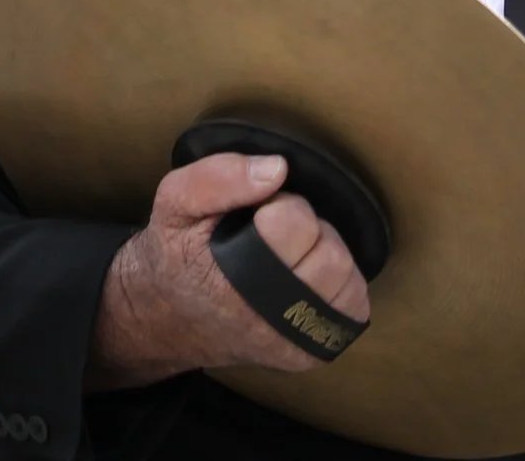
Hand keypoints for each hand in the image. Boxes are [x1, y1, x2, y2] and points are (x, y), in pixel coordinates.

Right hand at [87, 152, 369, 389]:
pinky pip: (354, 306)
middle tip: (274, 234)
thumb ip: (217, 177)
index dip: (279, 205)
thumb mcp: (174, 204)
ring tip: (289, 256)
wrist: (171, 319)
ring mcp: (294, 344)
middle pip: (330, 254)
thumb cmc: (177, 257)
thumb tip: (277, 168)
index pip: (295, 221)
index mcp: (234, 280)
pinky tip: (305, 280)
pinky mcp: (311, 355)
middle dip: (307, 231)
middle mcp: (269, 322)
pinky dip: (338, 285)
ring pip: (348, 279)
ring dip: (326, 256)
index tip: (256, 215)